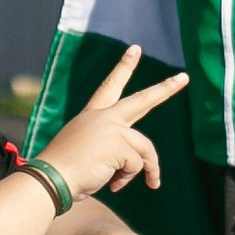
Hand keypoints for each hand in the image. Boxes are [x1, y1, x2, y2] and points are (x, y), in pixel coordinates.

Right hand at [34, 45, 187, 198]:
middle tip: (184, 78)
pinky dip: (129, 179)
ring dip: (147, 169)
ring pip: (144, 148)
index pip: (110, 87)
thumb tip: (137, 164)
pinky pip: (137, 165)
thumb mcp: (87, 151)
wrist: (51, 179)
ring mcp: (111, 128)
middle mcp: (103, 117)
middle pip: (142, 100)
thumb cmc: (66, 171)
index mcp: (92, 115)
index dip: (123, 67)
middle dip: (165, 89)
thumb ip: (112, 149)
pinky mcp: (118, 144)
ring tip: (143, 184)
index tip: (135, 49)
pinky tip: (112, 185)